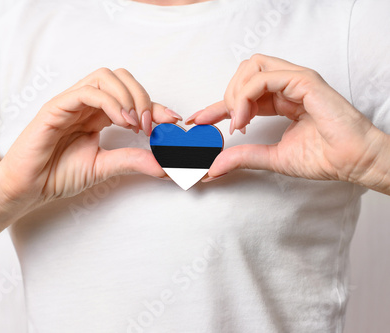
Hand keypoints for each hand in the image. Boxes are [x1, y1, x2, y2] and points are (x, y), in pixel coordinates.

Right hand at [0, 68, 180, 215]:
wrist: (28, 188)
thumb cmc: (58, 174)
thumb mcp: (104, 167)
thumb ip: (133, 161)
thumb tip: (166, 165)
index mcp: (98, 115)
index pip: (132, 97)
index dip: (156, 106)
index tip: (173, 122)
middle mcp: (86, 104)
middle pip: (122, 78)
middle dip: (144, 97)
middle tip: (152, 126)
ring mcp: (71, 102)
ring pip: (105, 77)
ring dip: (128, 96)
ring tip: (136, 124)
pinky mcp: (56, 107)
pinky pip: (87, 91)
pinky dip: (110, 102)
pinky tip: (122, 121)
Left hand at [186, 54, 389, 190]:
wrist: (352, 161)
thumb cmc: (323, 158)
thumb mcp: (272, 158)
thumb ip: (242, 157)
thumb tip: (212, 167)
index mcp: (280, 100)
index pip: (242, 95)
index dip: (216, 106)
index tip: (197, 121)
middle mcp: (286, 86)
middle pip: (243, 71)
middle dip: (227, 95)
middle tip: (228, 123)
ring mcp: (295, 80)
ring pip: (251, 67)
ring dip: (236, 93)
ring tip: (238, 121)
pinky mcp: (304, 80)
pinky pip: (264, 76)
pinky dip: (247, 95)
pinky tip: (245, 118)